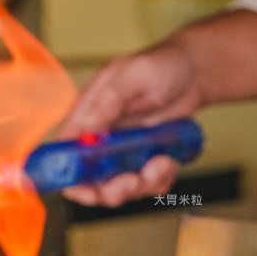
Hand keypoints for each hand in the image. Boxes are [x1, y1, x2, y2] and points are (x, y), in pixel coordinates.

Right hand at [56, 38, 201, 205]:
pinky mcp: (145, 161)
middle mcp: (100, 139)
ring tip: (162, 162)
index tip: (88, 189)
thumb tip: (86, 125)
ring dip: (142, 184)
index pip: (63, 153)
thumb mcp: (134, 74)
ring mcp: (123, 153)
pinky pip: (148, 184)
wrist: (193, 73)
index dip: (68, 177)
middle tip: (133, 180)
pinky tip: (170, 159)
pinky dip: (161, 179)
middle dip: (111, 190)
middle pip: (90, 182)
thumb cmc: (160, 65)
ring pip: (121, 188)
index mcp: (86, 116)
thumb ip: (110, 99)